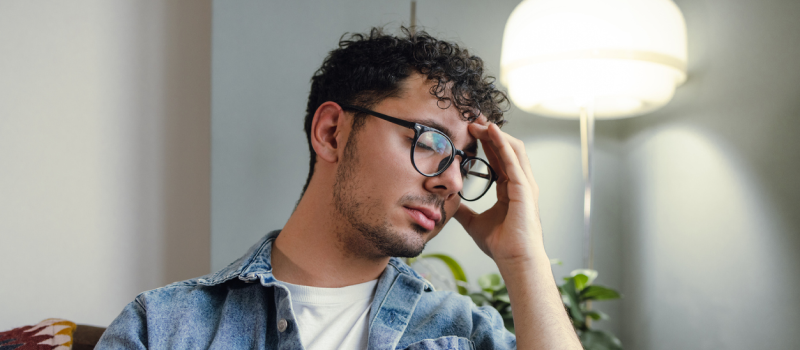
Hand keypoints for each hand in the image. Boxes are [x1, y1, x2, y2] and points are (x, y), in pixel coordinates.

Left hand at [453, 122, 543, 263]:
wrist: (515, 260)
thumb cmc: (501, 245)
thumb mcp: (474, 223)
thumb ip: (464, 211)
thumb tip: (449, 205)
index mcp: (510, 189)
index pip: (498, 158)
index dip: (485, 142)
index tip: (469, 131)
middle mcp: (520, 183)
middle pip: (506, 148)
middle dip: (489, 132)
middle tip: (471, 119)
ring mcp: (525, 184)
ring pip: (512, 148)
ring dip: (495, 133)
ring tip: (478, 121)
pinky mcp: (525, 187)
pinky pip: (513, 159)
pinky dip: (502, 142)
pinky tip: (491, 130)